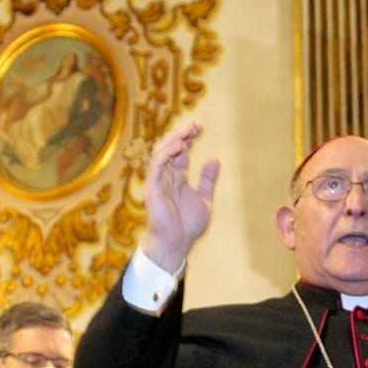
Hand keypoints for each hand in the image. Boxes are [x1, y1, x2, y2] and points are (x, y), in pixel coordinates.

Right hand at [141, 119, 217, 271]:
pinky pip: (156, 165)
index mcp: (177, 177)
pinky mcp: (153, 187)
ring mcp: (158, 180)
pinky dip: (166, 153)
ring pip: (160, 152)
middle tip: (194, 124)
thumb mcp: (204, 199)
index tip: (200, 127)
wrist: (177, 243)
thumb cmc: (188, 225)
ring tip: (187, 131)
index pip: (180, 151)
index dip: (188, 137)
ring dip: (173, 139)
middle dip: (181, 133)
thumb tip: (215, 160)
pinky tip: (179, 146)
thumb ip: (208, 180)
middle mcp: (166, 176)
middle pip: (169, 147)